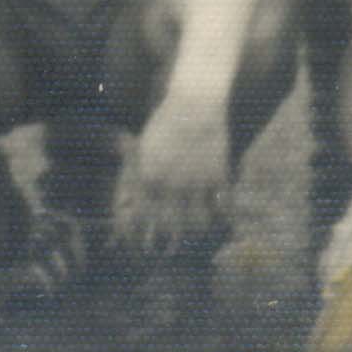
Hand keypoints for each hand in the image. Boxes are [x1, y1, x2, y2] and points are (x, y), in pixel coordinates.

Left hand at [114, 99, 234, 256]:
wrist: (195, 101)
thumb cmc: (166, 121)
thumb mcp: (145, 147)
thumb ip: (140, 174)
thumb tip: (130, 199)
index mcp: (150, 177)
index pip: (147, 216)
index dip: (147, 234)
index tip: (148, 246)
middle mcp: (172, 184)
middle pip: (172, 226)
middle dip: (171, 241)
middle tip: (172, 249)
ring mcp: (197, 181)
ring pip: (198, 221)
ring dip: (197, 230)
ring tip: (197, 233)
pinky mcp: (218, 175)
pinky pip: (221, 205)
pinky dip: (222, 214)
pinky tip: (221, 218)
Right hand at [319, 121, 351, 289]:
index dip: (348, 259)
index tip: (336, 280)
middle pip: (340, 241)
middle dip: (331, 268)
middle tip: (326, 298)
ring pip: (336, 237)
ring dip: (328, 261)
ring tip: (324, 289)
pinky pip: (340, 232)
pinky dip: (334, 250)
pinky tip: (330, 268)